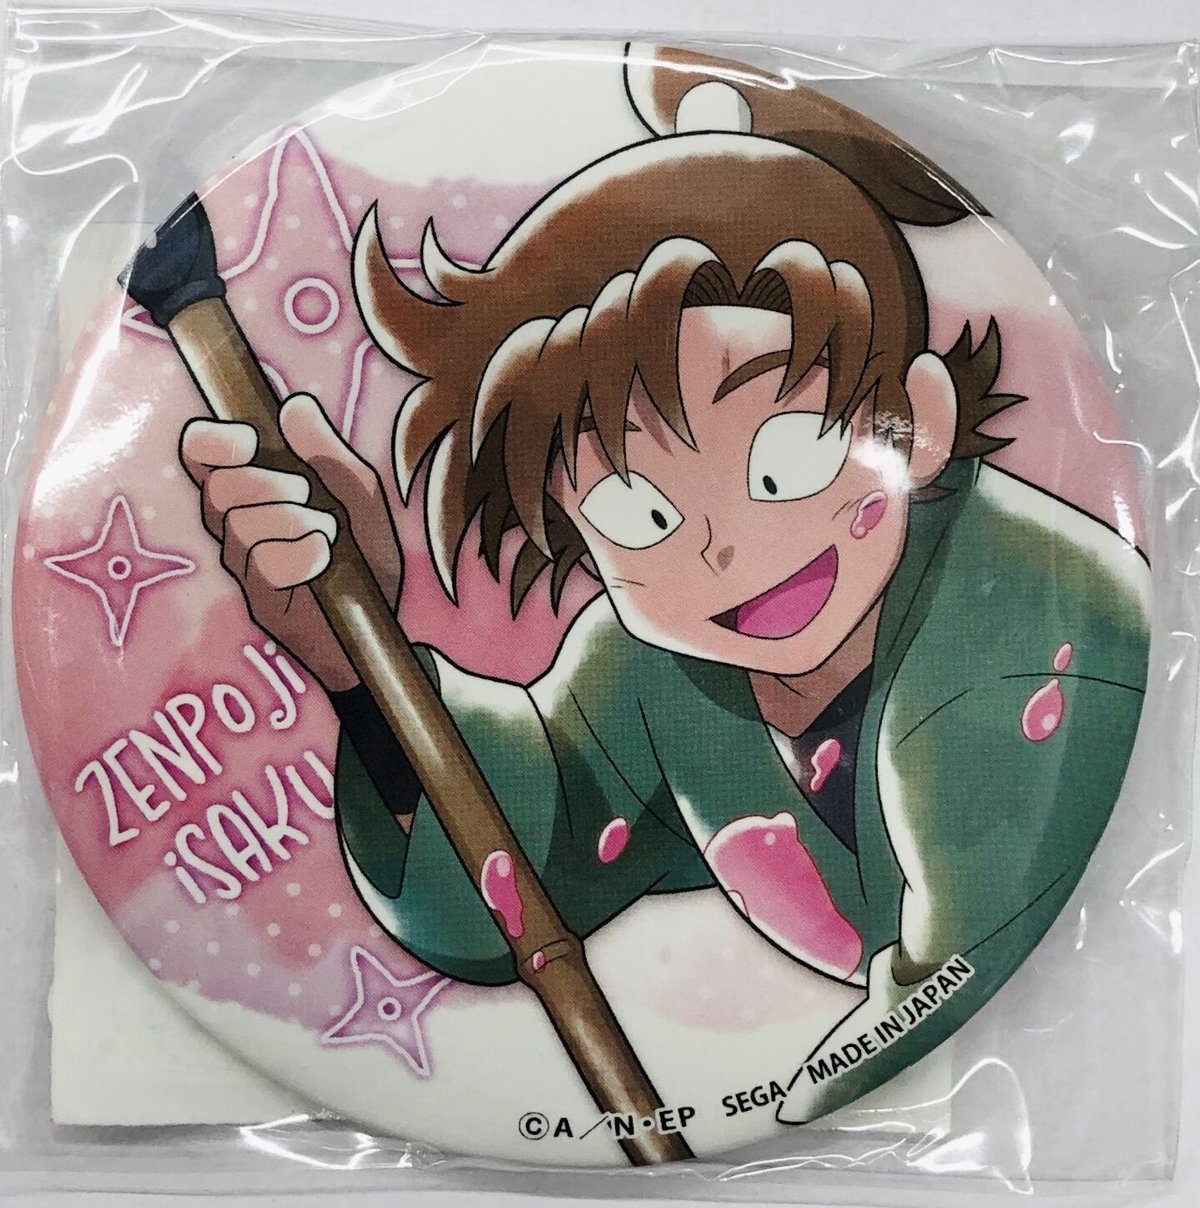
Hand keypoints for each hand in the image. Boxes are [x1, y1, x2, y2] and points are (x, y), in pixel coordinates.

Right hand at [180, 393, 401, 691]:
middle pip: (216, 488)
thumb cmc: (366, 555)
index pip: (200, 455)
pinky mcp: (259, 601)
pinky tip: (324, 562)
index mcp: (254, 491)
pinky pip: (265, 564)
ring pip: (239, 526)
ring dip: (293, 521)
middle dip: (266, 484)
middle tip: (305, 495)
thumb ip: (329, 453)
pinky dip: (303, 555)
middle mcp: (237, 526)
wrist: (381, 621)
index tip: (249, 441)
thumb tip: (295, 405)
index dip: (212, 441)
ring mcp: (245, 566)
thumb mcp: (359, 494)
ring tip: (327, 535)